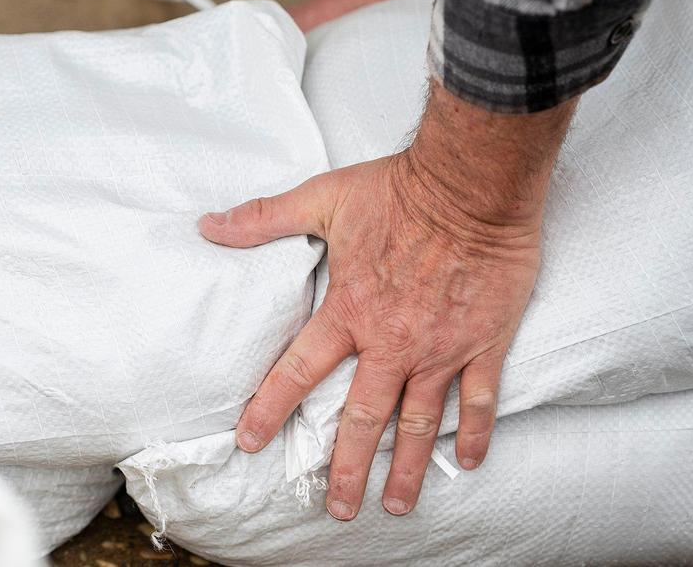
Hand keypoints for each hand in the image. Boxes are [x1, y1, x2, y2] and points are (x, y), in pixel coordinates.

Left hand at [198, 83, 575, 519]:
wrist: (472, 184)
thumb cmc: (399, 190)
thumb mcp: (324, 198)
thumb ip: (265, 218)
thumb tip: (208, 225)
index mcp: (350, 311)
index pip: (299, 372)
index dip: (270, 408)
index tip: (249, 441)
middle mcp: (392, 343)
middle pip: (362, 420)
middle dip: (346, 469)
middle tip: (337, 509)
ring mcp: (440, 349)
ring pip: (418, 424)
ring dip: (405, 469)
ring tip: (393, 506)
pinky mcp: (484, 343)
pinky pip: (478, 400)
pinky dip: (474, 435)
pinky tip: (468, 464)